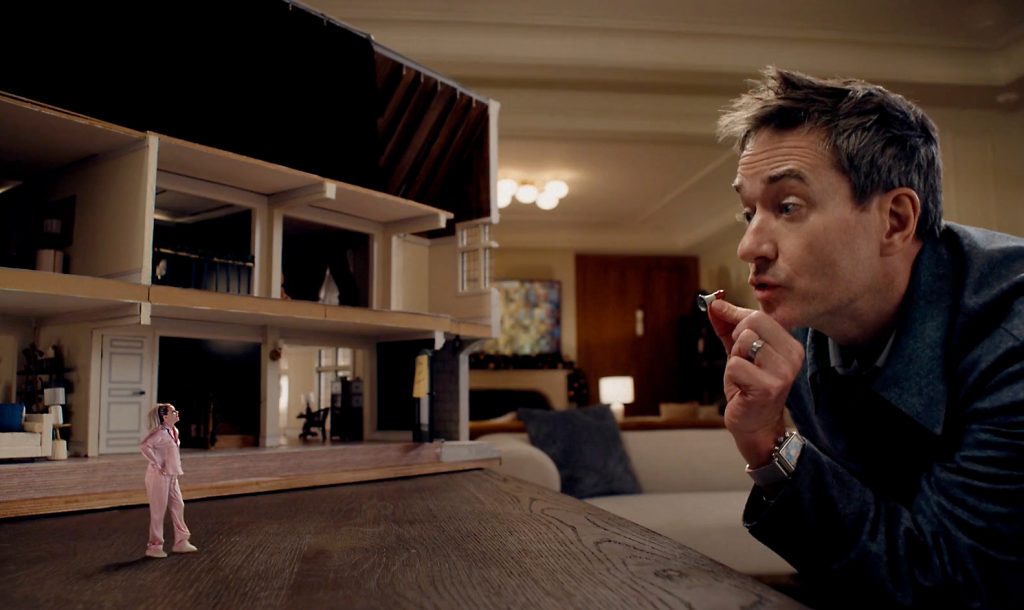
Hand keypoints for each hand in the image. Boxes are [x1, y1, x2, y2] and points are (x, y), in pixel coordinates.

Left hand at [708, 299, 804, 466]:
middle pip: (752, 322)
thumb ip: (728, 326)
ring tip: (744, 375)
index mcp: (791, 345)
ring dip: (734, 359)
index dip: (735, 315)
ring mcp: (783, 372)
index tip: (719, 311)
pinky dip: (731, 376)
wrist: (755, 425)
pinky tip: (742, 388)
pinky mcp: (768, 387)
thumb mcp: (739, 351)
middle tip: (741, 359)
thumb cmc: (748, 386)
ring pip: (744, 342)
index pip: (759, 315)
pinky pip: (735, 365)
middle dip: (736, 339)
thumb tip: (714, 302)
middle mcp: (793, 356)